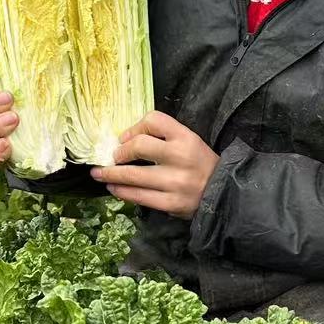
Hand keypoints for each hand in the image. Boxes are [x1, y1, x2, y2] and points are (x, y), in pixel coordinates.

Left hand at [91, 111, 218, 217]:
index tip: (125, 138)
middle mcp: (180, 157)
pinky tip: (115, 189)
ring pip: (133, 175)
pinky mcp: (170, 203)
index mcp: (186, 137)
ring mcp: (174, 182)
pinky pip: (138, 196)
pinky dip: (122, 192)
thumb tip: (125, 141)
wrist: (223, 194)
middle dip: (118, 153)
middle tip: (111, 158)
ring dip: (111, 175)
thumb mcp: (190, 142)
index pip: (153, 120)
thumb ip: (164, 138)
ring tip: (100, 174)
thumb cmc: (201, 165)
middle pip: (138, 147)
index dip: (134, 127)